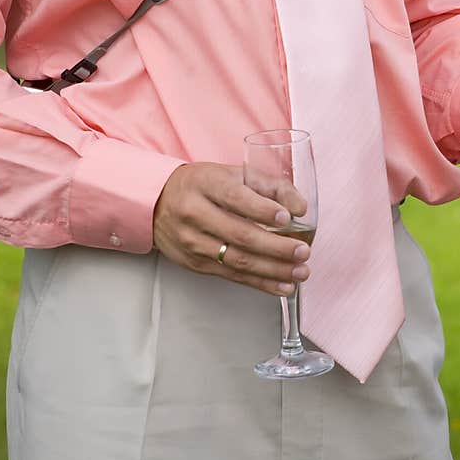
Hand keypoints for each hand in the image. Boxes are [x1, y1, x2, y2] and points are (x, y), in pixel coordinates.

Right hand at [152, 162, 312, 295]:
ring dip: (273, 270)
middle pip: (240, 234)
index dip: (263, 210)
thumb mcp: (235, 174)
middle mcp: (195, 213)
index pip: (236, 198)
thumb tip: (301, 208)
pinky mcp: (195, 263)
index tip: (287, 219)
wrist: (156, 203)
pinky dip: (260, 283)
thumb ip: (272, 187)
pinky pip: (232, 276)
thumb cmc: (204, 186)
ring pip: (237, 260)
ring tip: (300, 272)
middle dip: (276, 247)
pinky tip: (282, 285)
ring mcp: (192, 241)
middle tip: (303, 251)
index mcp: (206, 184)